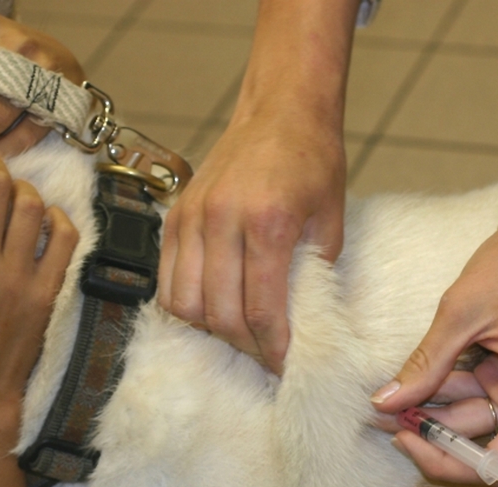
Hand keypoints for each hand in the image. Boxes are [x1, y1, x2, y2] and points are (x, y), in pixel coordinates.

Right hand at [158, 110, 345, 373]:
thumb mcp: (331, 220)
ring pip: (184, 303)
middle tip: (265, 355)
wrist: (281, 110)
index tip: (284, 365)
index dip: (272, 348)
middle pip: (219, 314)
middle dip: (245, 346)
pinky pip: (166, 279)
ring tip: (240, 334)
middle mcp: (222, 219)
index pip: (261, 309)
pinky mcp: (175, 215)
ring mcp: (192, 216)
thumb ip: (314, 273)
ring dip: (212, 330)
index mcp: (268, 222)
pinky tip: (212, 309)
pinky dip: (185, 305)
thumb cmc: (312, 161)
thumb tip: (301, 324)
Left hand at [370, 218, 497, 486]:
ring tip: (385, 408)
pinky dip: (443, 401)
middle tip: (396, 436)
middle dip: (448, 452)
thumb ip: (427, 361)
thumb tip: (386, 404)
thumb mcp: (463, 309)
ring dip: (435, 423)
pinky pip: (476, 404)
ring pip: (480, 428)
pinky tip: (406, 394)